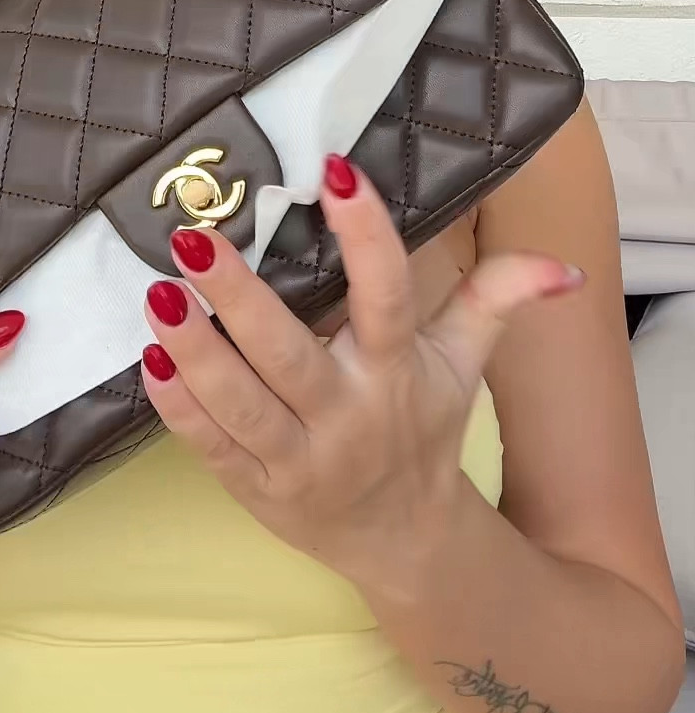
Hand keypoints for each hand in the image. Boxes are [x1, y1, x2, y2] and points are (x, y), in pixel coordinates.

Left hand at [140, 157, 583, 598]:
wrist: (405, 543)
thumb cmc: (423, 429)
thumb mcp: (465, 363)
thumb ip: (498, 300)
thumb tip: (563, 268)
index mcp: (398, 370)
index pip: (386, 295)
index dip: (365, 234)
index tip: (334, 170)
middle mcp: (349, 414)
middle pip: (290, 355)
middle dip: (241, 299)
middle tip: (194, 240)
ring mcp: (299, 458)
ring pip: (240, 404)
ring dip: (194, 350)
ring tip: (157, 294)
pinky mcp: (255, 488)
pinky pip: (210, 448)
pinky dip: (178, 408)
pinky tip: (147, 360)